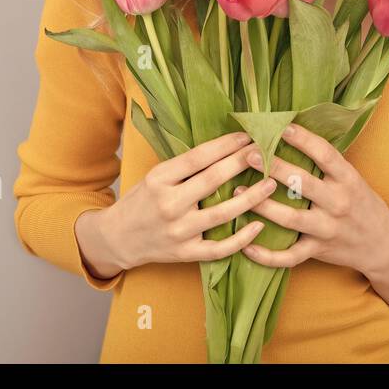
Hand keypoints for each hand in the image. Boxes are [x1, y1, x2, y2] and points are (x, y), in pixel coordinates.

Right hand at [99, 132, 277, 269]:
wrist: (117, 238)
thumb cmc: (141, 201)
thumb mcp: (155, 176)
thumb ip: (184, 167)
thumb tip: (225, 148)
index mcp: (159, 179)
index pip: (198, 157)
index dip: (225, 145)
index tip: (247, 135)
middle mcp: (168, 204)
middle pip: (212, 180)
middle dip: (242, 163)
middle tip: (266, 152)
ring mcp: (178, 231)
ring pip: (221, 213)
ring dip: (251, 198)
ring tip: (272, 184)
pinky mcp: (185, 253)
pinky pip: (219, 248)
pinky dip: (241, 238)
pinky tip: (259, 225)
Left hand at [233, 122, 388, 275]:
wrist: (382, 244)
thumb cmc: (362, 204)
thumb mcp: (353, 179)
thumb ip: (327, 163)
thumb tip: (292, 133)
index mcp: (348, 180)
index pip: (325, 154)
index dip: (303, 139)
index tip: (280, 126)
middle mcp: (338, 203)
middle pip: (302, 183)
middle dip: (274, 167)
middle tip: (249, 153)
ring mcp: (327, 229)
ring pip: (290, 218)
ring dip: (260, 206)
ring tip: (235, 192)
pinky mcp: (318, 250)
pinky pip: (289, 256)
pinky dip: (266, 255)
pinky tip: (246, 246)